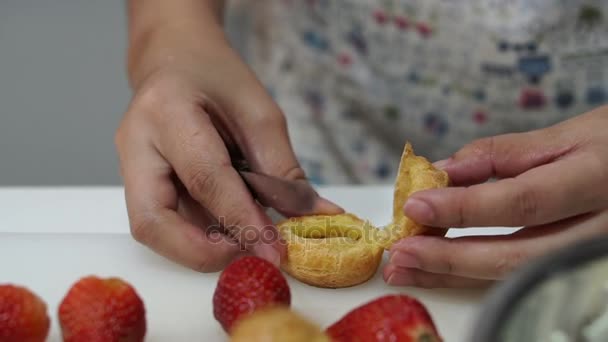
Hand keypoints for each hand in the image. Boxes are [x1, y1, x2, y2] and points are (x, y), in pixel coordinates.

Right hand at [115, 45, 340, 272]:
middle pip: (153, 222)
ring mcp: (129, 166)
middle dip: (203, 253)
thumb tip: (315, 216)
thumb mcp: (260, 112)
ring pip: (155, 229)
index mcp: (167, 111)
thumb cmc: (216, 76)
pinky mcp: (137, 182)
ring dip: (202, 247)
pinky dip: (198, 236)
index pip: (205, 178)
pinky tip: (229, 228)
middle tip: (251, 254)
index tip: (276, 252)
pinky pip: (164, 222)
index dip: (243, 221)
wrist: (174, 59)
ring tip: (246, 240)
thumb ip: (283, 169)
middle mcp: (136, 144)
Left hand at [385, 106, 607, 287]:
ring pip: (516, 274)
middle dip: (450, 259)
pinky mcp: (577, 268)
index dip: (466, 207)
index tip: (417, 206)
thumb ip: (506, 153)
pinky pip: (523, 275)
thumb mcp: (571, 132)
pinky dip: (477, 274)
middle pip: (517, 254)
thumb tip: (446, 170)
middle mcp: (599, 228)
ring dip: (456, 275)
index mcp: (598, 180)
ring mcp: (591, 256)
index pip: (524, 201)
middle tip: (400, 256)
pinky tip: (444, 269)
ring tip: (409, 270)